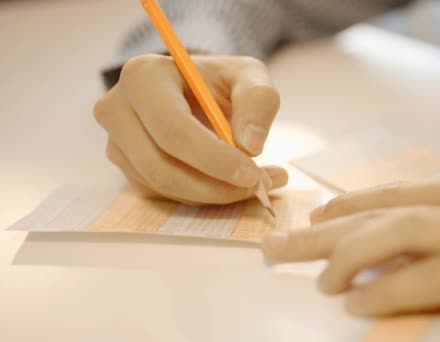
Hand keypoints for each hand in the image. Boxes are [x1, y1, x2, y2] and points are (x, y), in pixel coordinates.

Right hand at [94, 54, 286, 204]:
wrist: (196, 89)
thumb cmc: (220, 80)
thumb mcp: (248, 75)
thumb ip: (258, 101)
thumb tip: (251, 145)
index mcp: (143, 76)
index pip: (173, 129)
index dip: (213, 159)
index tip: (252, 175)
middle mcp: (117, 110)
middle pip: (161, 167)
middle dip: (215, 185)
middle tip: (261, 185)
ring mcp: (117, 143)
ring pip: (165, 186)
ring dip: (215, 194)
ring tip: (260, 182)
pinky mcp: (127, 169)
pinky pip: (166, 194)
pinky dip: (206, 196)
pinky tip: (234, 182)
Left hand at [262, 141, 439, 329]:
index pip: (398, 192)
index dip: (352, 203)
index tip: (317, 213)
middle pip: (379, 214)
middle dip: (322, 231)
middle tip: (277, 246)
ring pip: (393, 237)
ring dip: (346, 258)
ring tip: (316, 280)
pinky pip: (426, 279)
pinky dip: (388, 292)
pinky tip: (358, 305)